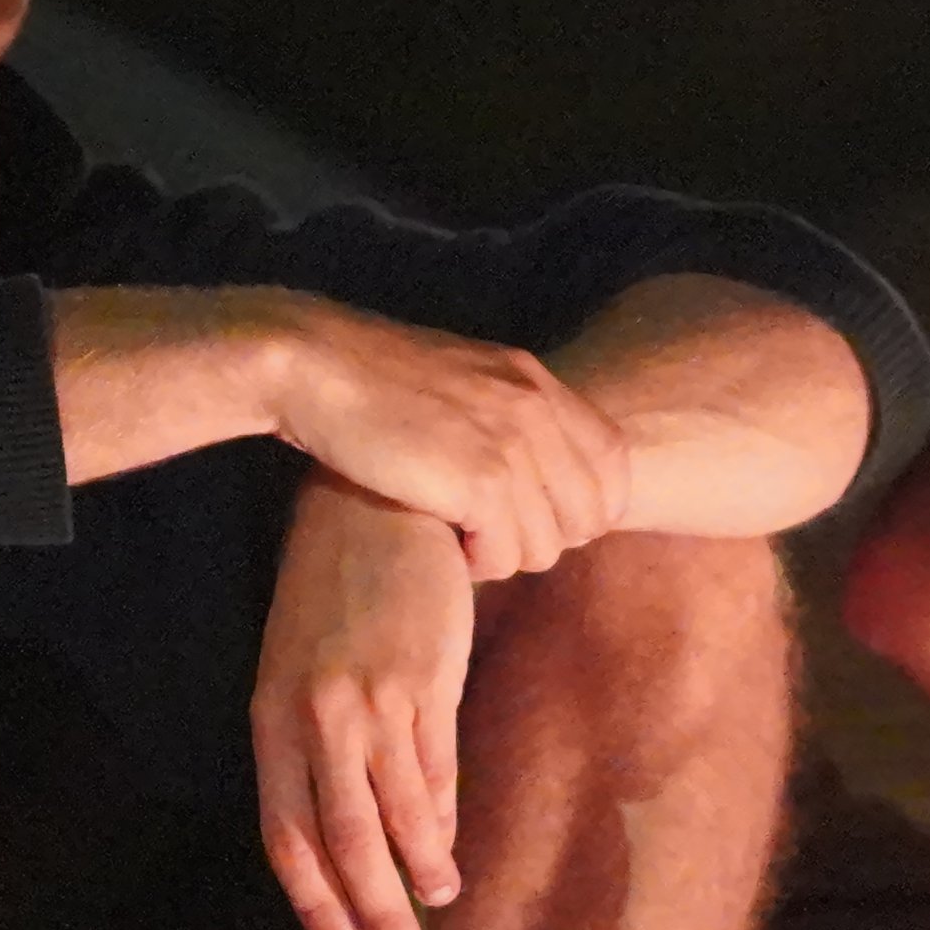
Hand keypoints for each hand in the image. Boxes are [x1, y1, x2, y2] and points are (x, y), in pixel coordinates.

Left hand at [256, 479, 477, 929]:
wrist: (375, 508)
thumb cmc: (332, 594)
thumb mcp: (300, 669)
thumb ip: (315, 748)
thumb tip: (354, 829)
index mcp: (271, 720)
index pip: (286, 833)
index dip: (314, 900)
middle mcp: (316, 719)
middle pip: (343, 840)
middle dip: (372, 911)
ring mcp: (373, 701)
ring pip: (397, 812)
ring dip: (421, 870)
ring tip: (437, 906)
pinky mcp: (426, 681)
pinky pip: (436, 767)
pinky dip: (445, 817)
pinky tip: (451, 848)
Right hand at [260, 297, 630, 577]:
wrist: (314, 366)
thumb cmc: (371, 383)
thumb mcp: (462, 382)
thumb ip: (511, 415)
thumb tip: (541, 479)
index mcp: (537, 382)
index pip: (615, 462)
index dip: (588, 506)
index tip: (539, 518)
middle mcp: (536, 408)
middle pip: (591, 513)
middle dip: (546, 538)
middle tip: (493, 534)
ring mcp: (513, 444)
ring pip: (549, 544)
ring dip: (507, 555)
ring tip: (462, 535)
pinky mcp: (480, 481)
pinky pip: (508, 556)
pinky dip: (479, 562)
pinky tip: (447, 540)